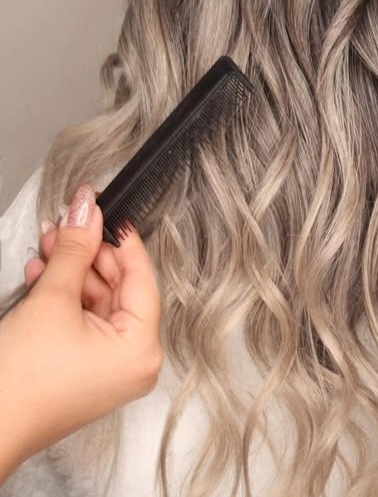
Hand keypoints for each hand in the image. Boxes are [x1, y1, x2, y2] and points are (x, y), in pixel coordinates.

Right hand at [0, 185, 161, 482]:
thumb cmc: (20, 382)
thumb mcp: (53, 298)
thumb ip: (75, 248)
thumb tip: (88, 209)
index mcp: (143, 348)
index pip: (142, 276)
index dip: (122, 240)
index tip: (106, 211)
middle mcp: (135, 361)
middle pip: (119, 287)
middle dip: (88, 254)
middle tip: (69, 224)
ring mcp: (111, 367)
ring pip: (98, 300)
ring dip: (71, 271)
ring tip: (49, 245)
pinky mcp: (86, 369)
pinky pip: (85, 319)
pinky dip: (65, 297)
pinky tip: (43, 274)